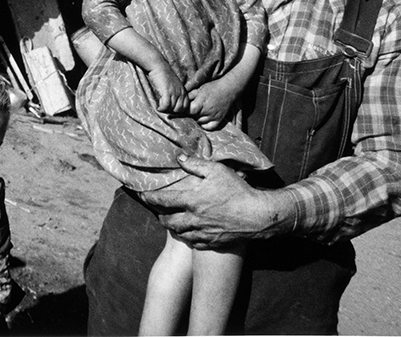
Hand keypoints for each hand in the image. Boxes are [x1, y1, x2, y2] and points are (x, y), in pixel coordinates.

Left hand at [142, 155, 292, 248]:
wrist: (257, 216)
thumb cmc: (238, 190)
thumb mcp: (217, 171)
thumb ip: (196, 164)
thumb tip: (179, 158)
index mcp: (192, 201)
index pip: (163, 200)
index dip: (150, 198)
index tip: (143, 196)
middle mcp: (194, 218)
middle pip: (168, 221)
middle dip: (161, 216)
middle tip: (159, 212)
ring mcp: (203, 232)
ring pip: (180, 233)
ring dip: (173, 227)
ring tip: (172, 222)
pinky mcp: (212, 242)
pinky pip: (194, 242)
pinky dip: (188, 237)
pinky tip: (189, 233)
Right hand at [149, 66, 186, 113]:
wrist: (158, 66)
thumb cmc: (164, 76)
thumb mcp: (174, 85)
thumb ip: (176, 93)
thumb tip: (172, 105)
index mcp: (183, 91)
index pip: (185, 107)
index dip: (177, 110)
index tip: (170, 109)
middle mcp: (180, 93)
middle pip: (179, 110)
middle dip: (171, 112)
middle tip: (164, 109)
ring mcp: (174, 92)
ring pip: (172, 109)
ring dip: (165, 110)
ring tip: (160, 107)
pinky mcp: (167, 92)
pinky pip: (165, 106)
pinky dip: (161, 108)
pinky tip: (158, 107)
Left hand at [187, 80, 235, 129]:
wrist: (228, 88)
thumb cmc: (212, 87)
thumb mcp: (199, 89)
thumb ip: (189, 96)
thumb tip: (181, 101)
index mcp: (199, 103)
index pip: (188, 111)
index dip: (184, 110)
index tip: (183, 109)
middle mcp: (206, 111)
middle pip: (193, 117)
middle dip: (191, 114)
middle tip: (191, 110)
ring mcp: (213, 116)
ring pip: (200, 122)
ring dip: (197, 119)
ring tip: (197, 113)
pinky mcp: (219, 119)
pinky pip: (210, 127)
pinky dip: (205, 126)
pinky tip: (203, 121)